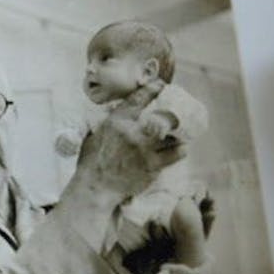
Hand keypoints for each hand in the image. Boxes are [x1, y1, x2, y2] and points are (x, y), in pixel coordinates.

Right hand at [72, 80, 178, 199]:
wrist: (96, 188)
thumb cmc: (93, 163)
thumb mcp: (95, 135)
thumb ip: (110, 124)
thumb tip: (119, 112)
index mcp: (116, 122)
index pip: (139, 98)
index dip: (153, 88)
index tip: (161, 85)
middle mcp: (132, 133)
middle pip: (163, 117)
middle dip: (172, 115)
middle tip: (175, 116)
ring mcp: (144, 150)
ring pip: (172, 137)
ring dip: (177, 135)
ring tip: (179, 135)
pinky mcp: (153, 166)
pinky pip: (175, 154)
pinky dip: (180, 150)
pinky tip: (180, 149)